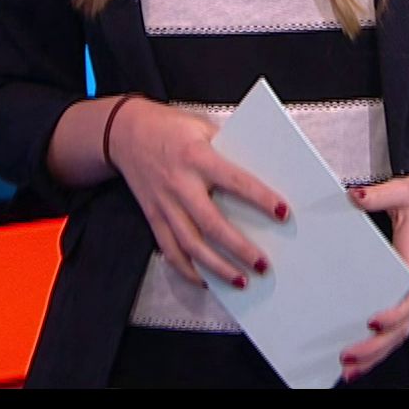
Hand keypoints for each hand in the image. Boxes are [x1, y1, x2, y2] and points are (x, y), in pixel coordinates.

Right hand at [110, 98, 290, 290]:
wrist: (124, 133)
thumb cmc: (170, 128)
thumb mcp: (202, 128)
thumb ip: (228, 150)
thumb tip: (262, 172)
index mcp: (197, 157)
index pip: (234, 181)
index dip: (259, 198)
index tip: (283, 212)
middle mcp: (180, 184)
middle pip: (211, 223)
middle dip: (238, 247)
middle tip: (263, 265)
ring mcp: (164, 204)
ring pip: (190, 244)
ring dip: (216, 267)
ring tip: (241, 281)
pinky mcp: (153, 217)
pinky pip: (169, 250)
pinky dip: (187, 270)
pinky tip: (206, 281)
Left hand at [334, 170, 408, 382]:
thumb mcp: (404, 190)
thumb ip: (379, 195)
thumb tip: (354, 196)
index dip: (393, 314)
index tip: (372, 321)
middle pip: (402, 327)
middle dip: (376, 347)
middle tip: (348, 357)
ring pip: (399, 332)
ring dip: (376, 353)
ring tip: (348, 369)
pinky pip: (397, 325)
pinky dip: (380, 345)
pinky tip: (361, 356)